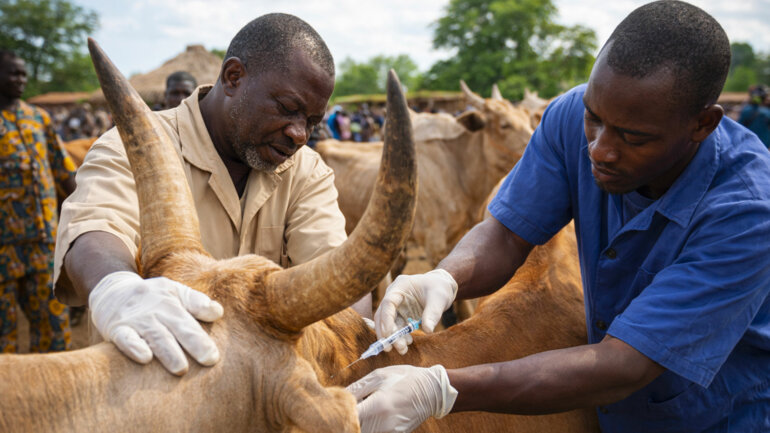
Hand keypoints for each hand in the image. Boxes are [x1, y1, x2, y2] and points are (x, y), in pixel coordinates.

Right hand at [89, 271, 223, 374]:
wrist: (110, 290)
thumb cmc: (150, 296)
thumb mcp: (173, 291)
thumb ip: (196, 302)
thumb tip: (218, 313)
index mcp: (174, 301)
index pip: (193, 314)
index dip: (204, 331)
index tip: (215, 353)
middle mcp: (157, 309)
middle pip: (179, 326)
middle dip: (195, 343)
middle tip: (210, 359)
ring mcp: (137, 319)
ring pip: (156, 335)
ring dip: (169, 352)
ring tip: (181, 368)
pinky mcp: (117, 329)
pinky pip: (126, 338)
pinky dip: (134, 347)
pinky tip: (145, 358)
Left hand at [347, 364, 457, 432]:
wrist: (433, 390)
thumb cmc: (405, 378)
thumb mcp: (380, 376)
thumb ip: (357, 388)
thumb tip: (338, 397)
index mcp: (378, 405)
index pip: (349, 418)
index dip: (338, 415)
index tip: (331, 409)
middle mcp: (384, 423)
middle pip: (354, 429)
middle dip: (345, 422)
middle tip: (340, 412)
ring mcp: (391, 432)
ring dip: (356, 426)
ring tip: (356, 413)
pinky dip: (368, 428)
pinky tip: (368, 418)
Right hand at [374, 269, 456, 353]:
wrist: (441, 287)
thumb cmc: (439, 287)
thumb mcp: (439, 298)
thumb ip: (433, 313)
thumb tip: (428, 330)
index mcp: (400, 286)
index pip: (388, 303)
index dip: (386, 319)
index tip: (388, 334)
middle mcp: (394, 296)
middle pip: (383, 315)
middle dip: (386, 332)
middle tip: (391, 348)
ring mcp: (396, 306)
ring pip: (388, 323)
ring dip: (393, 337)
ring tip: (403, 349)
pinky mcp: (401, 315)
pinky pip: (397, 327)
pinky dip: (400, 336)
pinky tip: (407, 342)